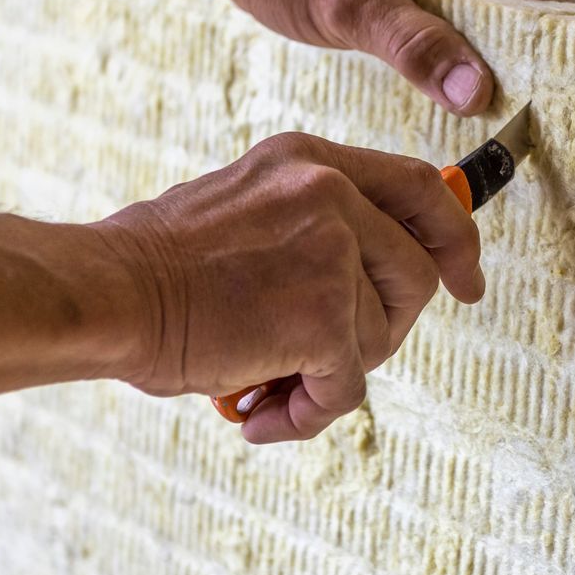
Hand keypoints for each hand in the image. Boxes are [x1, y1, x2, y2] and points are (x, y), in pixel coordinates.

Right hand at [96, 132, 484, 442]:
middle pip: (414, 273)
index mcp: (310, 161)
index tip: (466, 279)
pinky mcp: (326, 317)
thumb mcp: (245, 208)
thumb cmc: (156, 269)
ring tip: (267, 387)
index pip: (417, 187)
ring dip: (329, 376)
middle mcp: (331, 194)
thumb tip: (366, 286)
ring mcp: (333, 252)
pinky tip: (260, 413)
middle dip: (384, 329)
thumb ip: (310, 228)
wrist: (108, 294)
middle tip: (326, 360)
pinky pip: (348, 386)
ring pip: (379, 337)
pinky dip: (307, 413)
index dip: (453, 237)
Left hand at [209, 0, 574, 115]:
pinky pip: (468, 12)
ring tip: (518, 103)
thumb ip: (416, 48)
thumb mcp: (349, 10)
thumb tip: (478, 93)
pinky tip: (472, 87)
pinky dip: (477, 48)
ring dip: (510, 49)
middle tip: (550, 101)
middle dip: (544, 41)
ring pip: (499, 3)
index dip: (564, 22)